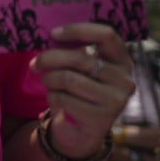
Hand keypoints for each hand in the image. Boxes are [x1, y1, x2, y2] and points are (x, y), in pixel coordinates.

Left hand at [30, 22, 135, 157]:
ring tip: (47, 82)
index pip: (107, 35)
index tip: (53, 33)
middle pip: (80, 58)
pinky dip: (52, 97)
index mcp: (122, 60)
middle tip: (34, 63)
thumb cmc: (78, 90)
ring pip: (68, 79)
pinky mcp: (102, 119)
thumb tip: (52, 37)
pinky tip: (56, 100)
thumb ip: (74, 51)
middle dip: (49, 58)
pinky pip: (64, 99)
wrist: (81, 129)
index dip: (78, 30)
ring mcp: (116, 100)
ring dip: (49, 79)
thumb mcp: (81, 69)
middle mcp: (125, 79)